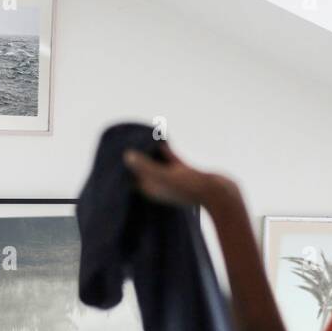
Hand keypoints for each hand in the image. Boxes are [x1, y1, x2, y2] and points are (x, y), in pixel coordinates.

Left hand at [123, 141, 241, 214]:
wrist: (221, 194)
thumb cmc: (191, 188)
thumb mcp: (165, 176)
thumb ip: (145, 166)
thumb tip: (126, 156)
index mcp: (151, 190)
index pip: (131, 178)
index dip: (121, 167)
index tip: (110, 154)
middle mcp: (159, 185)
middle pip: (141, 170)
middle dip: (132, 158)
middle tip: (121, 141)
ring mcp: (172, 179)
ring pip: (155, 162)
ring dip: (147, 151)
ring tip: (137, 136)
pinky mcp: (184, 172)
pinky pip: (169, 157)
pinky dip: (163, 148)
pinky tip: (158, 137)